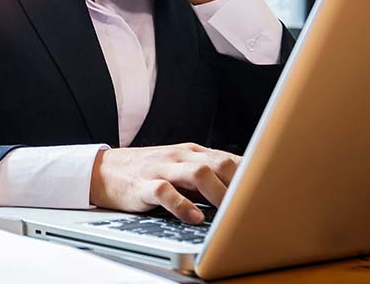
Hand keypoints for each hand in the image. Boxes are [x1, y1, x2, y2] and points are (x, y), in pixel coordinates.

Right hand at [89, 143, 240, 223]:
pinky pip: (166, 192)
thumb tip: (241, 192)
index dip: (251, 176)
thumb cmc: (148, 172)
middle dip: (239, 184)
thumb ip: (207, 176)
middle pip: (219, 162)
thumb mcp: (180, 168)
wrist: (103, 171)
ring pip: (198, 173)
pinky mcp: (144, 185)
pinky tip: (194, 218)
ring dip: (217, 193)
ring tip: (227, 213)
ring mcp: (162, 168)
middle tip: (249, 206)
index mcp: (193, 152)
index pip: (230, 158)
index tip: (266, 194)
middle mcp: (180, 156)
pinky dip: (183, 206)